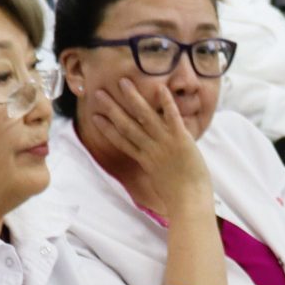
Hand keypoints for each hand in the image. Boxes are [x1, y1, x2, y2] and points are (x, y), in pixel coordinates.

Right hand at [87, 78, 211, 209]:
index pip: (121, 141)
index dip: (107, 128)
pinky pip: (172, 117)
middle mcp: (150, 149)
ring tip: (123, 83)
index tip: (95, 117)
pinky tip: (160, 88)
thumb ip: (154, 167)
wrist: (190, 202)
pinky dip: (166, 103)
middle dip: (112, 108)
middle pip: (126, 125)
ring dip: (133, 98)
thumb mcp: (159, 181)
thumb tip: (151, 164)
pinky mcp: (180, 140)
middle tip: (98, 93)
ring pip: (145, 117)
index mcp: (144, 160)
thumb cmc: (177, 196)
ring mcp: (165, 143)